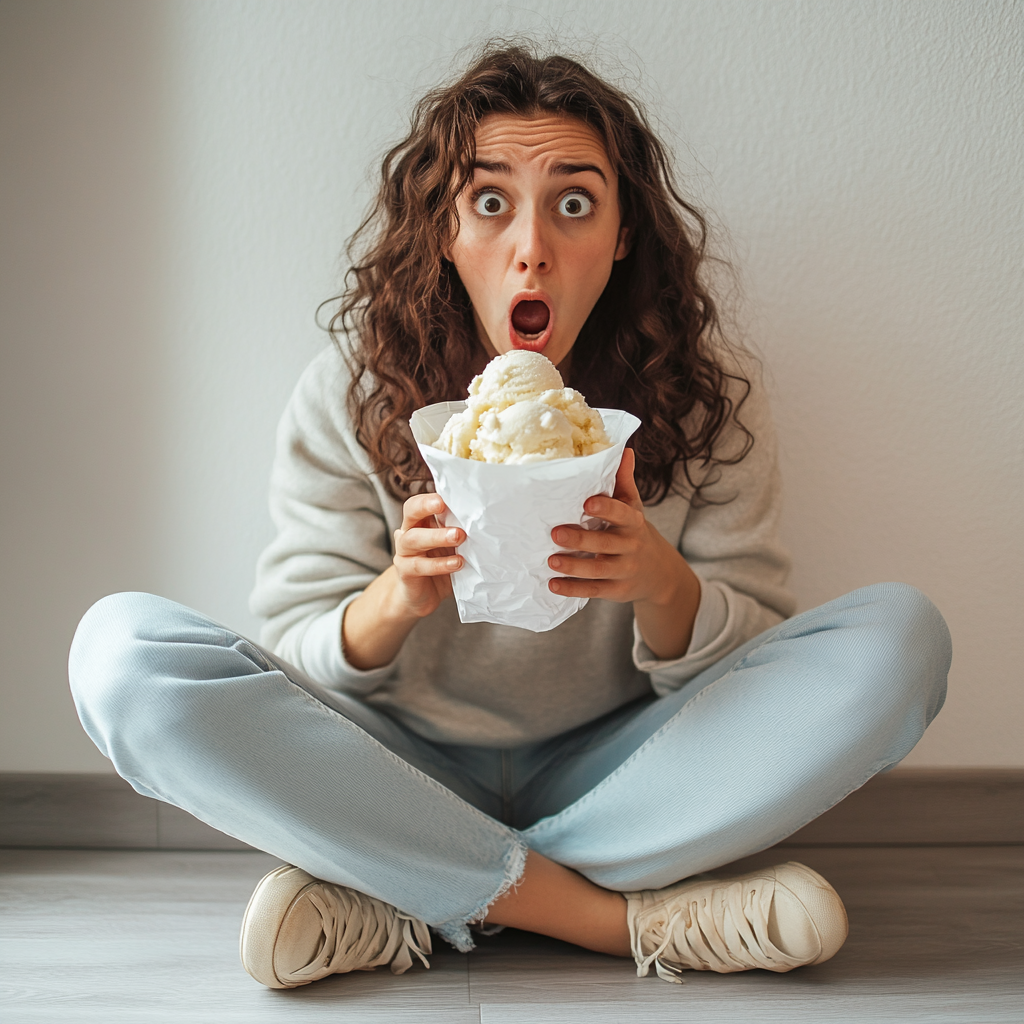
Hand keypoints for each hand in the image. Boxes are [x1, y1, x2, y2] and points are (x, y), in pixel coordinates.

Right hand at [391, 493, 464, 619]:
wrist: (423, 597)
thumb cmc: (443, 565)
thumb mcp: (453, 546)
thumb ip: (461, 533)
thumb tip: (487, 522)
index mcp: (421, 522)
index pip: (420, 502)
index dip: (430, 498)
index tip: (445, 496)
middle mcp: (409, 532)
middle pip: (410, 512)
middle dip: (426, 506)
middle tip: (443, 506)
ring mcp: (404, 552)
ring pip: (414, 538)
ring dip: (437, 536)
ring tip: (458, 536)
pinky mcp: (405, 572)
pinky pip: (419, 566)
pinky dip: (440, 564)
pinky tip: (457, 563)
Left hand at [547, 448, 700, 658]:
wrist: (658, 572)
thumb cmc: (634, 531)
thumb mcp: (633, 507)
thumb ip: (623, 481)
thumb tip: (624, 448)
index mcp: (633, 522)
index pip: (622, 513)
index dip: (606, 509)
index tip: (587, 502)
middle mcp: (631, 546)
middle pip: (607, 543)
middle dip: (582, 539)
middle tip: (555, 533)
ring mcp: (624, 570)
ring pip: (599, 569)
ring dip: (574, 566)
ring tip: (551, 561)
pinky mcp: (616, 590)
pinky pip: (594, 590)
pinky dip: (573, 589)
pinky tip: (553, 585)